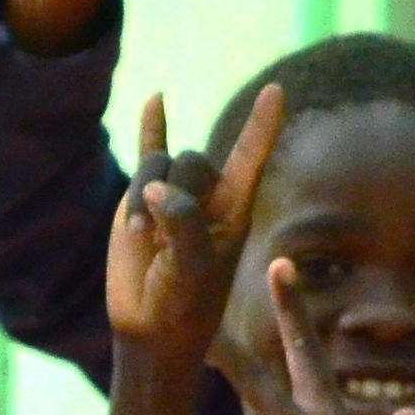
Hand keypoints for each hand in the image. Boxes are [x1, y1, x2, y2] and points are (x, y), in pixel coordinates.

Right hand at [105, 87, 282, 374]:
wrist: (151, 324)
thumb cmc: (184, 303)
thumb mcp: (192, 267)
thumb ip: (182, 224)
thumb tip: (157, 190)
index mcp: (235, 210)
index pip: (252, 157)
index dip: (263, 124)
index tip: (277, 90)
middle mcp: (209, 197)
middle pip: (192, 162)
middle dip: (171, 190)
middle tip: (156, 235)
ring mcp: (175, 194)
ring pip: (160, 163)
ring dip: (141, 194)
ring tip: (137, 234)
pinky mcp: (142, 199)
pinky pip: (149, 152)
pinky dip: (152, 126)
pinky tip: (157, 98)